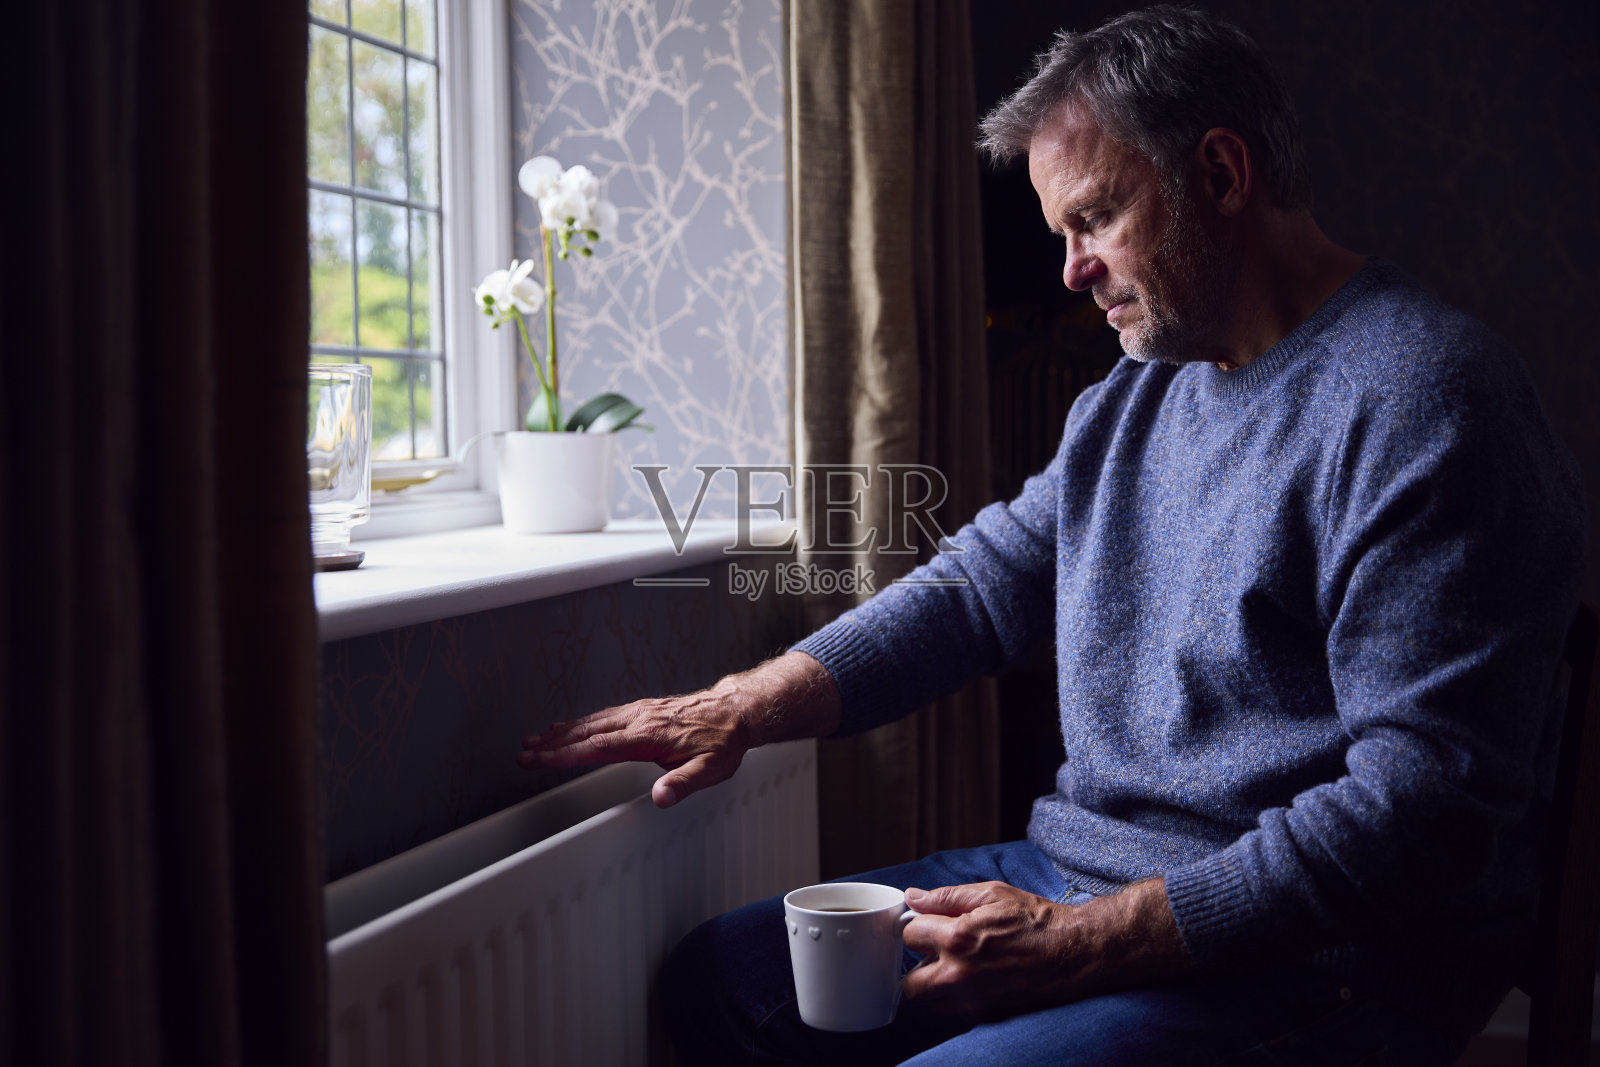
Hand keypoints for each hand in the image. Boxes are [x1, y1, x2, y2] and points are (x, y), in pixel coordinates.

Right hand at [517, 651, 838, 808]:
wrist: (737, 710)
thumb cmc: (724, 741)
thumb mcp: (710, 770)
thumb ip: (683, 784)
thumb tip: (661, 797)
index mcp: (649, 737)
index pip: (597, 747)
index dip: (565, 755)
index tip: (539, 759)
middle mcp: (640, 720)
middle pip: (587, 732)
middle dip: (553, 743)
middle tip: (524, 752)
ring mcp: (640, 712)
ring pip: (593, 721)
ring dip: (563, 731)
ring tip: (536, 739)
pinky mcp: (644, 709)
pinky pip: (605, 714)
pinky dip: (582, 721)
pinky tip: (573, 726)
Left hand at [899, 878, 1191, 1017]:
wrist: (1073, 951)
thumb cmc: (1035, 919)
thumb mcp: (991, 894)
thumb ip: (946, 897)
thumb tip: (914, 898)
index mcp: (958, 939)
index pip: (910, 935)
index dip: (919, 925)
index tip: (931, 923)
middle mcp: (960, 975)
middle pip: (910, 982)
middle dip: (917, 963)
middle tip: (935, 949)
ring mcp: (973, 1000)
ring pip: (930, 1002)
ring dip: (934, 984)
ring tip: (953, 965)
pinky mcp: (986, 1014)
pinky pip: (954, 1011)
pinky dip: (954, 997)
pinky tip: (971, 978)